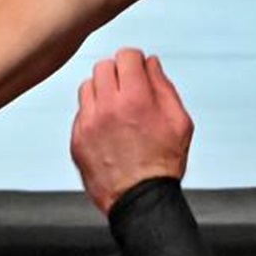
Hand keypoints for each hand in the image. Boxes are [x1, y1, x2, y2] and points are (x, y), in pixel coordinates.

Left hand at [70, 48, 193, 214]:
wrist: (140, 200)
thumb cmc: (162, 165)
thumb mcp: (179, 122)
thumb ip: (164, 87)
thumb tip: (151, 64)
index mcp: (136, 99)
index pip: (126, 55)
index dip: (136, 60)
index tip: (138, 68)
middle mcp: (107, 107)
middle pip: (104, 66)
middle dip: (118, 72)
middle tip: (128, 87)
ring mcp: (88, 123)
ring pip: (87, 86)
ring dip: (102, 90)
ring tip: (116, 107)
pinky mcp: (77, 139)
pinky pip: (80, 112)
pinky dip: (93, 113)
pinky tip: (108, 127)